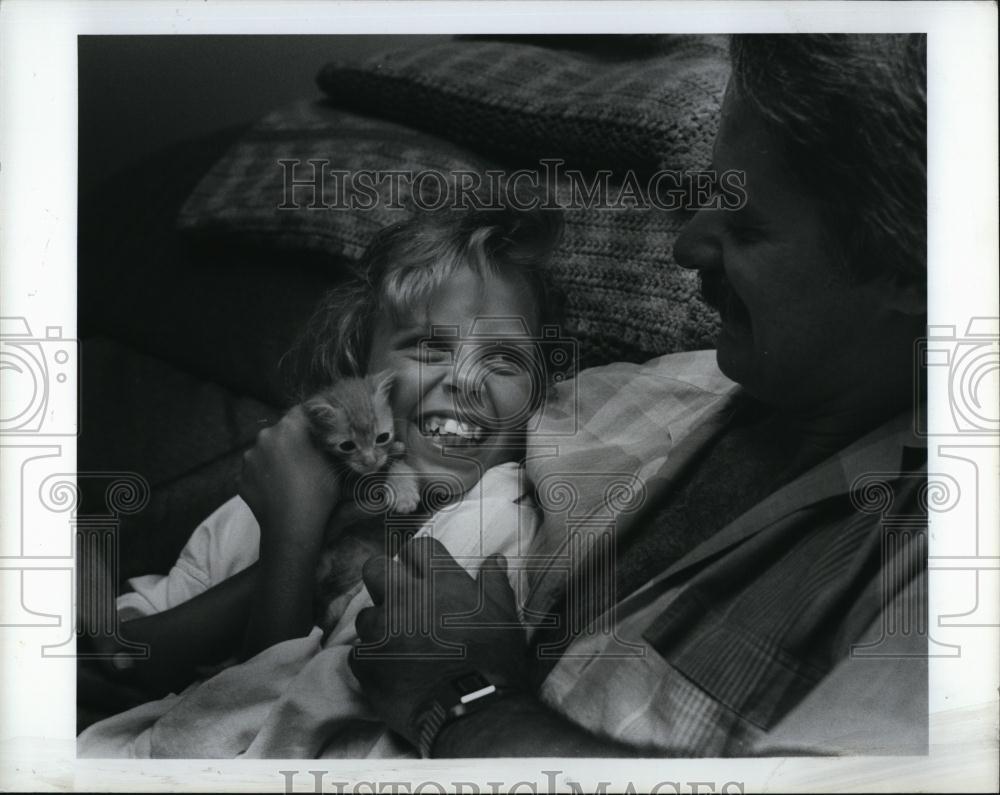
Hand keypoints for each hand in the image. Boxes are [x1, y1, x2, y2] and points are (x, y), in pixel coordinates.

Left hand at [239, 406, 340, 537]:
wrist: (291, 529)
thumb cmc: (317, 493)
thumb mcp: (332, 463)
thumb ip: (326, 443)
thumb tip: (327, 435)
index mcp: (287, 428)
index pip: (302, 412)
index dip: (314, 420)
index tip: (322, 430)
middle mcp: (263, 438)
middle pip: (282, 432)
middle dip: (294, 440)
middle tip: (308, 457)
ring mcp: (249, 460)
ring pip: (267, 451)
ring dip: (277, 458)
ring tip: (292, 477)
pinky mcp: (241, 479)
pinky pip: (257, 471)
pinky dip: (266, 476)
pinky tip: (279, 489)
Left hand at [349, 537, 528, 746]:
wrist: (472, 709)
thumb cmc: (494, 659)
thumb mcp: (504, 615)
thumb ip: (493, 582)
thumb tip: (493, 559)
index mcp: (439, 581)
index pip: (417, 548)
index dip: (420, 561)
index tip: (425, 575)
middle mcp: (404, 597)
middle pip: (375, 568)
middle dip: (384, 579)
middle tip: (399, 599)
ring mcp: (381, 630)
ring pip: (364, 614)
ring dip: (378, 625)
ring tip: (396, 643)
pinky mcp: (366, 663)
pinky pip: (359, 653)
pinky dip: (372, 661)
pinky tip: (390, 671)